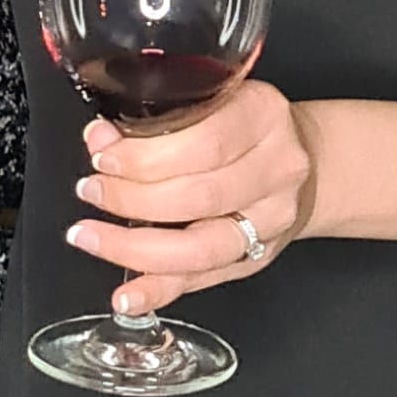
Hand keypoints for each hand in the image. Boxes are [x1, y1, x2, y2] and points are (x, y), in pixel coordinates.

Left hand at [66, 81, 313, 315]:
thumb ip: (158, 118)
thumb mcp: (212, 100)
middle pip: (200, 195)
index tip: (104, 158)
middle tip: (91, 190)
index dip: (147, 155)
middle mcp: (277, 169)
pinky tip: (127, 296)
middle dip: (132, 198)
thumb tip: (100, 136)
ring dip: (135, 247)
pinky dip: (160, 289)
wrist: (305, 160)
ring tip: (91, 236)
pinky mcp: (259, 257)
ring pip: (201, 246)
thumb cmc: (245, 124)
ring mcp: (272, 219)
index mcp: (263, 114)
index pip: (205, 141)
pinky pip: (204, 279)